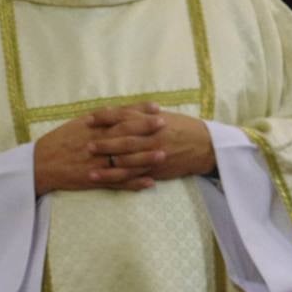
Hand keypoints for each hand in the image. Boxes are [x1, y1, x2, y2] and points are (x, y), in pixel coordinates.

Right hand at [34, 104, 160, 193]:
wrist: (40, 164)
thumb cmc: (58, 143)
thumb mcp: (75, 126)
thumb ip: (97, 120)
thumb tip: (117, 111)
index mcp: (90, 129)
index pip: (118, 118)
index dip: (138, 112)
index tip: (156, 108)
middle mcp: (94, 145)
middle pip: (124, 136)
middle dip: (146, 130)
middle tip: (166, 125)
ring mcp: (95, 163)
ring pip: (123, 161)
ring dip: (145, 159)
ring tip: (163, 155)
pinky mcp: (94, 180)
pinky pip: (116, 183)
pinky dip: (133, 184)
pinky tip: (149, 183)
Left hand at [88, 106, 214, 181]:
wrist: (205, 146)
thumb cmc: (180, 127)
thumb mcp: (161, 116)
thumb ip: (137, 113)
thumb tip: (111, 110)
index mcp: (152, 121)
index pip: (125, 117)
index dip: (105, 118)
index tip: (88, 119)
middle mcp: (152, 138)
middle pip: (125, 141)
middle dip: (105, 144)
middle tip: (86, 145)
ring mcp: (154, 156)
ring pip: (128, 162)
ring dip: (108, 167)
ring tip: (89, 169)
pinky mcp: (156, 171)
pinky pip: (135, 177)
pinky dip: (120, 179)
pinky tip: (106, 181)